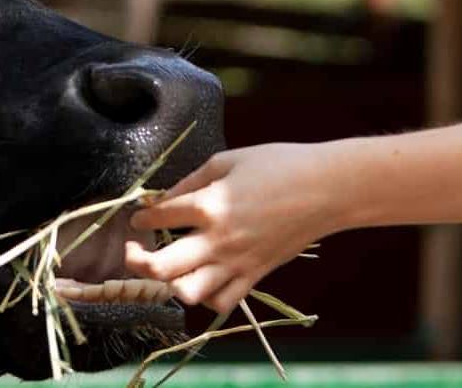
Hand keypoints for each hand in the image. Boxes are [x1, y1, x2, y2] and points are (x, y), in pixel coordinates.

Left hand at [124, 143, 347, 313]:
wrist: (328, 189)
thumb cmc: (279, 166)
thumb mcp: (227, 161)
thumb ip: (190, 181)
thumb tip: (161, 198)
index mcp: (209, 205)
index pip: (158, 217)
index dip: (141, 216)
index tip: (139, 215)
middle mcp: (218, 240)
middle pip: (160, 268)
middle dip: (136, 261)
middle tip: (133, 250)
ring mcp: (237, 262)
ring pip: (188, 294)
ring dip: (170, 284)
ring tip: (168, 268)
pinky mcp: (256, 275)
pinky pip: (223, 301)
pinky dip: (206, 296)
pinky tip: (201, 278)